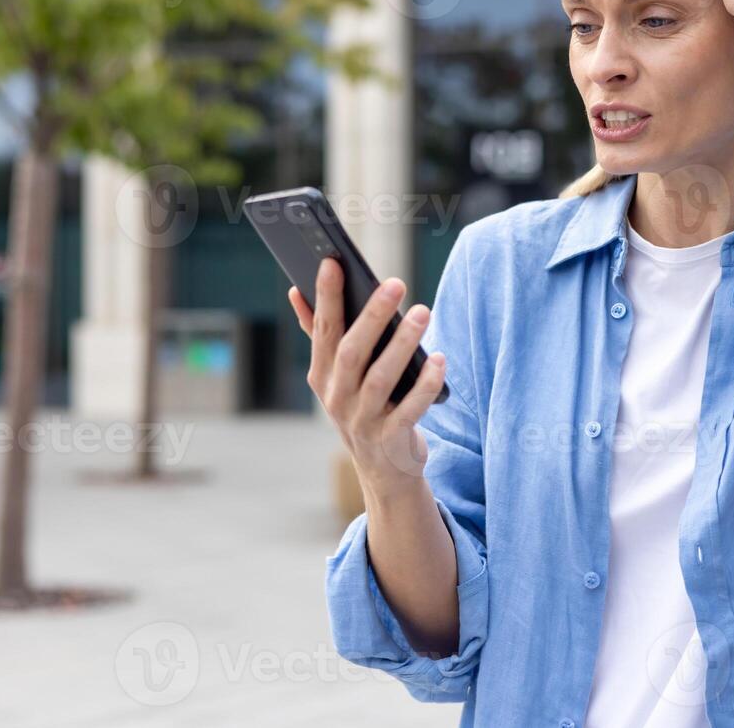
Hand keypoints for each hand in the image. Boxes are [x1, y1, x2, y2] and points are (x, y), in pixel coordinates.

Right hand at [288, 257, 447, 498]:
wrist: (384, 470)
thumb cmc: (363, 407)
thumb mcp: (336, 376)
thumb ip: (320, 334)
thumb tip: (295, 291)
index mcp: (321, 376)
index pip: (323, 330)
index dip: (326, 296)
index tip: (332, 262)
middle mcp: (337, 398)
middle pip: (352, 352)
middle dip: (372, 316)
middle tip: (395, 283)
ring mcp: (363, 421)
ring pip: (381, 378)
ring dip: (402, 344)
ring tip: (423, 313)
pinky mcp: (391, 439)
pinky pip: (410, 409)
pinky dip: (425, 384)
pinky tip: (439, 359)